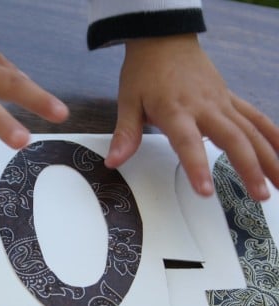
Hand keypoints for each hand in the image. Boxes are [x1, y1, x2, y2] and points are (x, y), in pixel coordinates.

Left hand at [105, 33, 278, 199]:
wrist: (162, 39)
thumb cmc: (144, 72)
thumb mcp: (128, 101)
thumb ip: (125, 134)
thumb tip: (114, 162)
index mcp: (175, 110)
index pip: (187, 143)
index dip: (197, 166)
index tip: (206, 191)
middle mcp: (204, 107)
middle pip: (232, 139)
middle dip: (249, 168)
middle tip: (259, 196)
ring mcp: (221, 102)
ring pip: (251, 131)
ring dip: (269, 157)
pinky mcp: (229, 98)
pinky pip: (255, 117)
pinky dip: (272, 134)